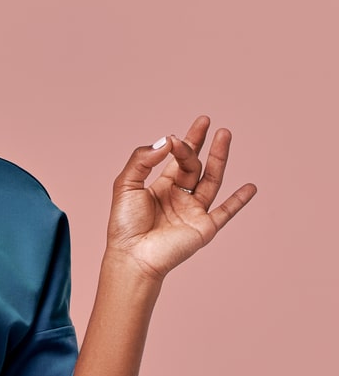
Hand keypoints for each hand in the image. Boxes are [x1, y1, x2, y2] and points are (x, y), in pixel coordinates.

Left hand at [105, 115, 257, 281]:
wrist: (133, 255)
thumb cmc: (124, 223)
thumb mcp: (126, 183)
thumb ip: (143, 160)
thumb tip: (167, 140)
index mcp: (160, 186)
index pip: (175, 159)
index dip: (177, 144)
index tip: (175, 136)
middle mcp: (179, 196)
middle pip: (193, 165)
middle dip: (199, 143)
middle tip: (206, 121)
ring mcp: (193, 211)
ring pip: (211, 179)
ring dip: (219, 158)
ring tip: (225, 135)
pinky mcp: (205, 227)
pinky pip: (226, 212)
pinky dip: (239, 200)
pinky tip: (251, 187)